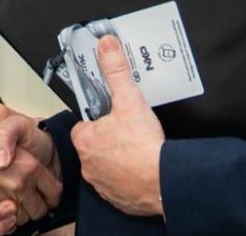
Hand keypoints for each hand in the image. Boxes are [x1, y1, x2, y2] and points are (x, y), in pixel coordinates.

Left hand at [71, 35, 165, 216]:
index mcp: (86, 140)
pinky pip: (119, 187)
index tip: (110, 115)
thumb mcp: (129, 99)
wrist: (162, 182)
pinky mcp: (118, 200)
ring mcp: (102, 185)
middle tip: (128, 131)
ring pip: (105, 167)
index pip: (83, 126)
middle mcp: (89, 165)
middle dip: (108, 140)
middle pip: (94, 146)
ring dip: (117, 160)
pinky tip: (142, 168)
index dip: (97, 119)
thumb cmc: (143, 146)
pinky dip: (128, 179)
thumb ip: (116, 70)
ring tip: (137, 149)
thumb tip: (107, 46)